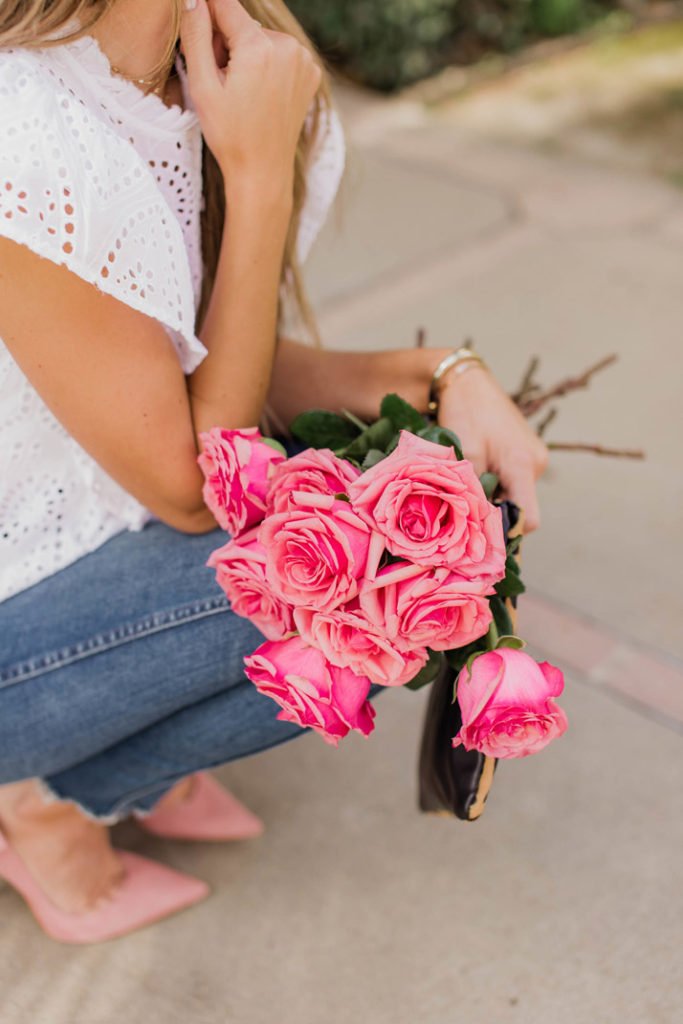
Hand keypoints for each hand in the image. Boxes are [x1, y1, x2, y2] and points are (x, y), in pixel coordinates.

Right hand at [180, 0, 320, 192]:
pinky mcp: (310, 73)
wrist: (263, 172)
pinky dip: (267, 66)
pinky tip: (260, 94)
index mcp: (259, 47)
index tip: (199, 34)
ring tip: (240, 91)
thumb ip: (196, 35)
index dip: (206, 15)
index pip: (224, 4)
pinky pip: (280, 55)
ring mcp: (303, 60)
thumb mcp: (203, 87)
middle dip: (227, 43)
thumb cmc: (230, 136)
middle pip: (244, 24)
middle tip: (220, 80)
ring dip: (247, 54)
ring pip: (262, 38)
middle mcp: (287, 47)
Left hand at [437, 365, 548, 531]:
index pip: (528, 518)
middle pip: (521, 508)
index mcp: (523, 464)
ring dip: (493, 498)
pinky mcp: (526, 453)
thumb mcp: (464, 455)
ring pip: (516, 495)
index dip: (505, 532)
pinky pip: (514, 481)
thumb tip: (475, 524)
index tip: (480, 535)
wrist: (468, 382)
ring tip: (468, 487)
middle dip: (494, 514)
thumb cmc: (465, 413)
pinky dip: (496, 485)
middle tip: (464, 512)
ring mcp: (534, 457)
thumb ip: (474, 490)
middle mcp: (535, 463)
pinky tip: (477, 475)